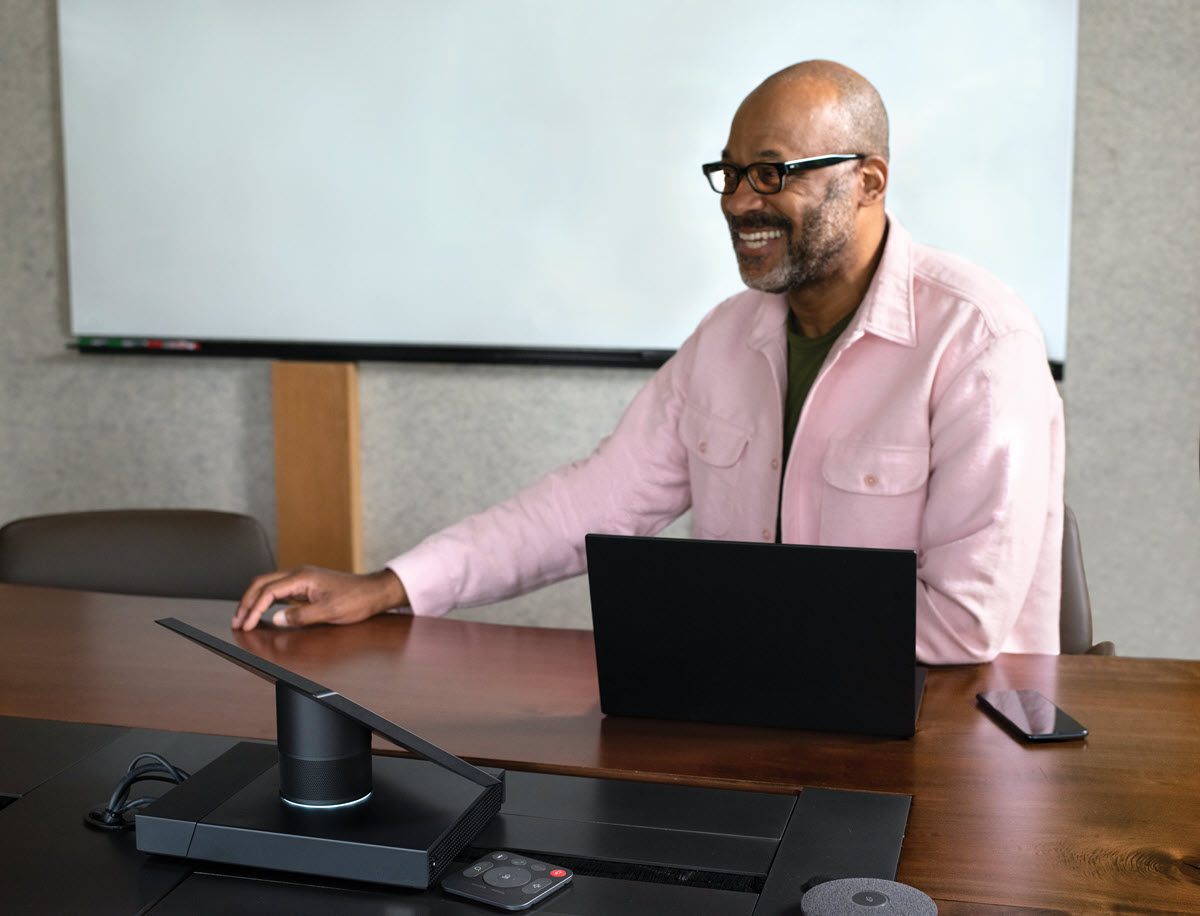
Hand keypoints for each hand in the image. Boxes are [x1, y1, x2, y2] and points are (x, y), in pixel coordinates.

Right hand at [232, 566, 407, 630]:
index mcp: (302, 577)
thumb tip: (275, 619)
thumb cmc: (355, 600)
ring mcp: (301, 579)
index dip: (253, 608)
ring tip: (244, 618)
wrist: (372, 592)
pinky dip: (265, 601)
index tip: (245, 624)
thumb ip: (301, 616)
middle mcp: (299, 574)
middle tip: (237, 621)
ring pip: (268, 585)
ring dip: (254, 600)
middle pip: (261, 583)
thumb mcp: (329, 611)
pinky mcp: (305, 586)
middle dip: (246, 601)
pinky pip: (278, 591)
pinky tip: (262, 612)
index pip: (268, 590)